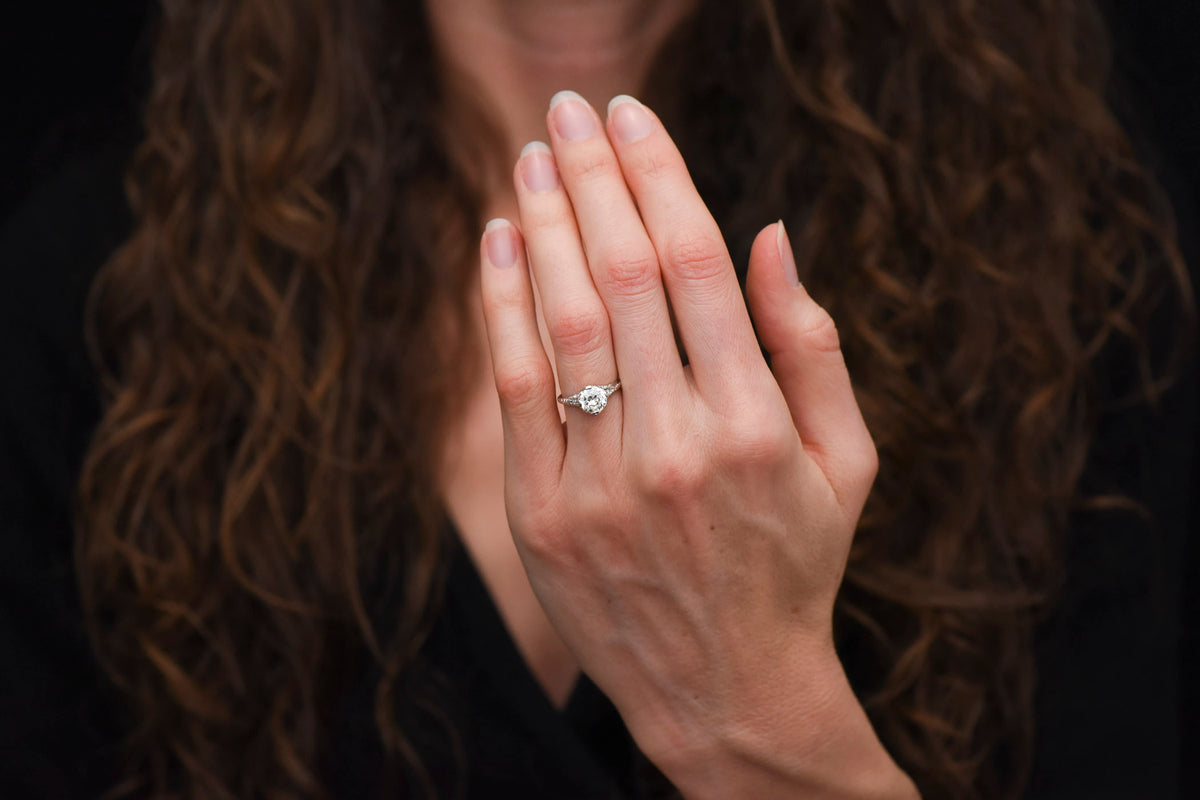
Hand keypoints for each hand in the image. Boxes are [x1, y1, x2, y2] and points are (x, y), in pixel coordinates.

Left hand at [479, 91, 915, 798]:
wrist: (725, 688)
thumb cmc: (794, 564)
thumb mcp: (846, 462)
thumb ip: (813, 345)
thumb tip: (771, 233)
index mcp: (757, 423)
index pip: (696, 263)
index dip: (659, 175)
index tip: (633, 116)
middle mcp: (678, 444)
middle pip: (622, 273)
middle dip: (592, 175)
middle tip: (567, 108)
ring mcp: (603, 483)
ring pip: (564, 320)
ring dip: (544, 225)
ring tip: (528, 157)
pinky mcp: (545, 515)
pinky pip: (516, 389)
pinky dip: (503, 307)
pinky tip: (498, 244)